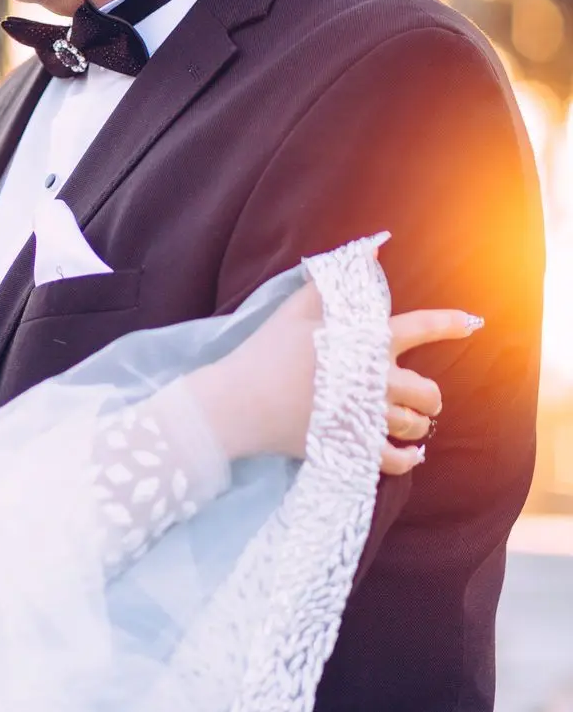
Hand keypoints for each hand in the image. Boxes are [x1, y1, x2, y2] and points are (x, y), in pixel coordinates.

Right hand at [190, 283, 480, 472]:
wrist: (239, 401)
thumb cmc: (267, 350)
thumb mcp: (298, 308)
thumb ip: (337, 281)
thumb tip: (371, 251)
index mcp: (364, 343)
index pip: (419, 329)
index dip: (449, 325)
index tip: (472, 323)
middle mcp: (373, 381)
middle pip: (426, 391)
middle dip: (431, 396)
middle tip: (428, 398)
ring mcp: (363, 417)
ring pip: (412, 425)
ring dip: (418, 425)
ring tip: (414, 424)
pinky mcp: (349, 447)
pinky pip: (392, 460)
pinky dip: (407, 459)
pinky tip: (411, 455)